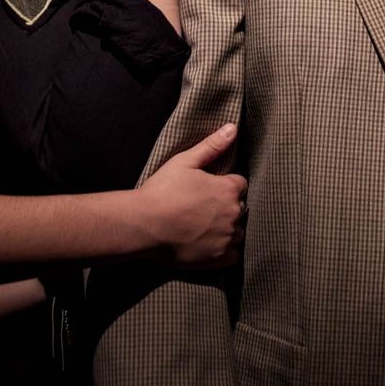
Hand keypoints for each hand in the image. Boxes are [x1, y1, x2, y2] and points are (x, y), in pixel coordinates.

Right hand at [136, 123, 247, 267]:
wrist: (144, 225)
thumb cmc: (162, 191)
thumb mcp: (185, 161)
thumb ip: (212, 145)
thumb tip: (233, 127)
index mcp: (228, 189)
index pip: (240, 184)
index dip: (226, 185)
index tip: (209, 189)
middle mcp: (232, 214)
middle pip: (240, 208)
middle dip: (227, 206)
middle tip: (203, 208)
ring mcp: (227, 237)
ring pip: (238, 232)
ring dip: (228, 229)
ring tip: (205, 226)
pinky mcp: (218, 258)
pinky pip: (234, 255)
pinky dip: (227, 250)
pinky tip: (210, 244)